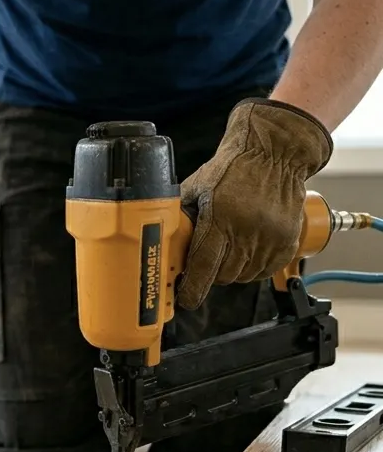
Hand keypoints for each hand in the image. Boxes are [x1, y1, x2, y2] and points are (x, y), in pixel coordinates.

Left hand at [177, 98, 332, 309]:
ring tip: (229, 248)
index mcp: (220, 217)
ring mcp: (270, 238)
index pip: (203, 266)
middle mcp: (247, 230)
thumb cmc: (233, 168)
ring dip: (231, 271)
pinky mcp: (287, 241)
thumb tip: (163, 239)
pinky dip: (252, 268)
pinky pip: (265, 271)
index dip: (192, 288)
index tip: (186, 298)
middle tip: (206, 260)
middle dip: (210, 274)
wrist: (275, 153)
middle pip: (222, 276)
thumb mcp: (197, 188)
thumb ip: (182, 216)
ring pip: (243, 276)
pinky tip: (247, 250)